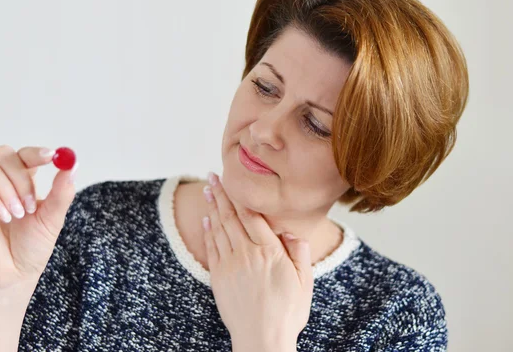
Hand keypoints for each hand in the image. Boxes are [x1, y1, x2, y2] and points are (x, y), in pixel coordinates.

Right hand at [0, 145, 77, 291]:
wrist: (13, 276)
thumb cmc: (31, 247)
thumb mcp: (53, 217)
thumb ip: (62, 191)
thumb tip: (73, 164)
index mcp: (19, 180)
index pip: (23, 155)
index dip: (35, 153)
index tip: (51, 157)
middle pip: (2, 153)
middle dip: (20, 176)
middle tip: (31, 203)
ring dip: (6, 189)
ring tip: (18, 215)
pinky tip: (4, 218)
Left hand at [202, 172, 313, 345]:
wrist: (262, 340)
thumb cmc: (287, 312)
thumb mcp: (305, 281)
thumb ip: (300, 252)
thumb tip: (292, 232)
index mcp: (269, 251)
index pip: (251, 216)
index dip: (239, 196)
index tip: (231, 180)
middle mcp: (247, 254)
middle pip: (231, 217)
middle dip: (220, 195)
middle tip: (212, 176)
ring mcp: (230, 265)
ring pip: (219, 229)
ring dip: (212, 208)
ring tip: (207, 190)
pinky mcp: (218, 278)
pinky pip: (211, 248)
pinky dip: (208, 232)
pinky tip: (207, 220)